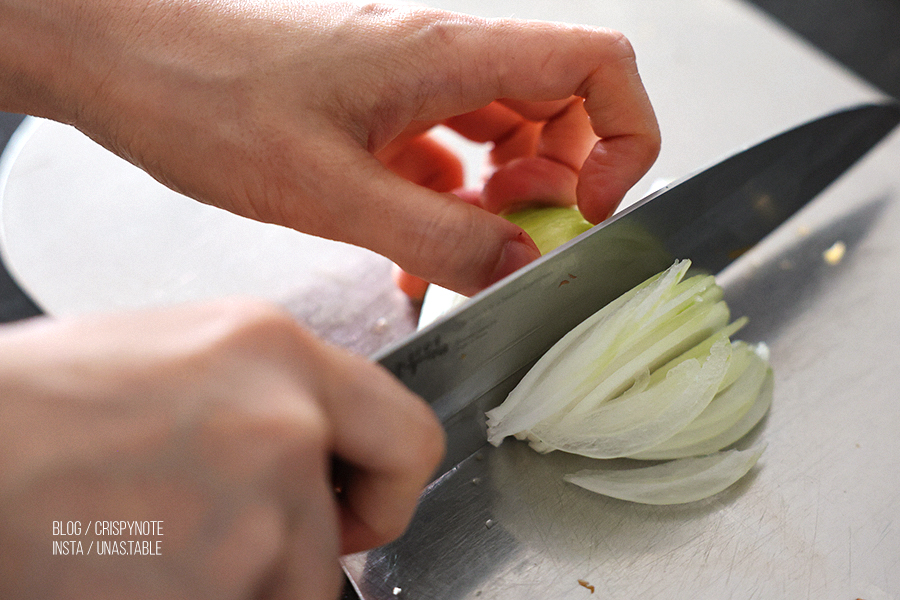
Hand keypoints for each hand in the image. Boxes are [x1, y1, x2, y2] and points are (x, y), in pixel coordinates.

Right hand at [0, 300, 443, 599]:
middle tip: (242, 537)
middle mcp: (285, 426)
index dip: (392, 486)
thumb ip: (274, 397)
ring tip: (155, 538)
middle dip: (312, 548)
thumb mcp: (187, 355)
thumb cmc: (47, 405)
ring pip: (292, 584)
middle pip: (348, 533)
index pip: (409, 436)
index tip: (361, 507)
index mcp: (278, 351)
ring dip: (239, 579)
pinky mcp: (222, 593)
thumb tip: (320, 446)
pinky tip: (142, 565)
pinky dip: (204, 596)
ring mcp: (258, 516)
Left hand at [3, 0, 659, 296]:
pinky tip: (417, 246)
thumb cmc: (206, 96)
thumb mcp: (330, 189)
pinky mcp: (379, 114)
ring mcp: (411, 86)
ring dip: (504, 199)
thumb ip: (437, 234)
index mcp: (449, 55)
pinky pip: (448, 157)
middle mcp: (442, 60)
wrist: (127, 62)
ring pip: (506, 135)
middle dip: (560, 183)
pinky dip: (452, 205)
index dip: (625, 136)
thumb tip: (519, 267)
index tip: (591, 208)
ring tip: (466, 249)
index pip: (598, 63)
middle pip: (561, 105)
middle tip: (520, 242)